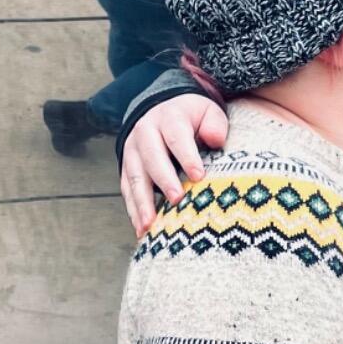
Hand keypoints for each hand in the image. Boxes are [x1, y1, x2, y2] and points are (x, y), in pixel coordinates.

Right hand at [121, 94, 229, 234]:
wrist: (162, 112)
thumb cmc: (192, 119)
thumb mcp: (207, 113)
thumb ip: (215, 124)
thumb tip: (215, 139)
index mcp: (168, 118)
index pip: (177, 136)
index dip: (187, 156)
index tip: (199, 176)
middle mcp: (145, 133)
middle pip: (152, 157)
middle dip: (164, 179)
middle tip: (177, 200)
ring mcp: (132, 152)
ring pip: (135, 177)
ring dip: (142, 202)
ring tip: (150, 225)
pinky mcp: (126, 169)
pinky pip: (128, 191)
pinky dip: (134, 211)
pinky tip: (142, 231)